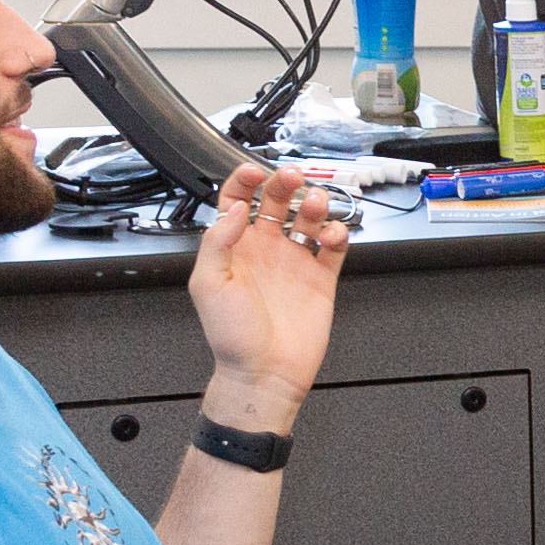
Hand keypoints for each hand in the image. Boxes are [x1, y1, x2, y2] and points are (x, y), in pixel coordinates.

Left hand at [188, 159, 348, 427]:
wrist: (265, 372)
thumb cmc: (231, 335)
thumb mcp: (208, 284)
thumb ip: (218, 241)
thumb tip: (236, 208)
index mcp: (235, 249)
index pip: (237, 202)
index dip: (243, 182)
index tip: (253, 172)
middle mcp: (265, 251)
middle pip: (275, 203)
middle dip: (284, 184)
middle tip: (292, 177)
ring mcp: (294, 263)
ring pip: (307, 219)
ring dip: (313, 204)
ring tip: (316, 204)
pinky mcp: (321, 278)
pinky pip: (333, 246)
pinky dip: (337, 233)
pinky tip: (331, 235)